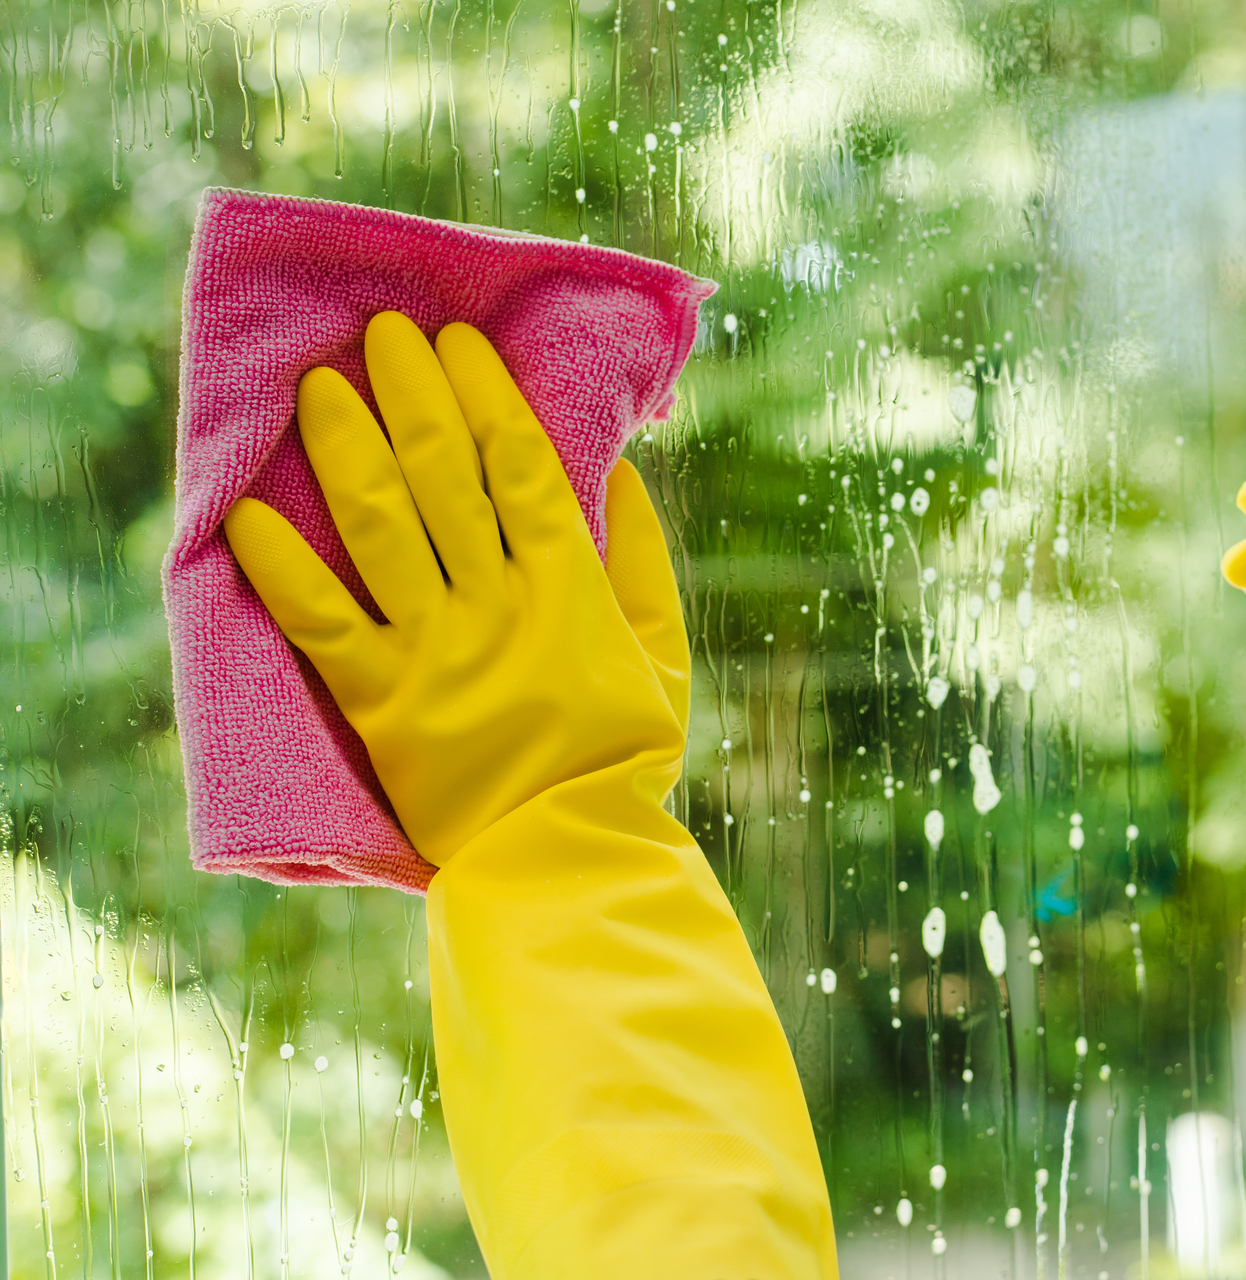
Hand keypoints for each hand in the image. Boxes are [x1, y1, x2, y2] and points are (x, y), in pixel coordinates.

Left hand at [224, 312, 689, 865]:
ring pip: (380, 525)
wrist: (567, 854)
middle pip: (445, 472)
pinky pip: (319, 622)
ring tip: (320, 387)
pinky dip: (280, 568)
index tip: (459, 341)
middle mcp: (495, 601)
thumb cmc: (624, 758)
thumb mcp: (664, 656)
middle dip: (412, 392)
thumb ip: (644, 564)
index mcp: (567, 585)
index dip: (486, 393)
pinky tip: (243, 514)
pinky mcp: (379, 701)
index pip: (519, 463)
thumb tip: (621, 475)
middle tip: (383, 335)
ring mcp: (433, 649)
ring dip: (346, 447)